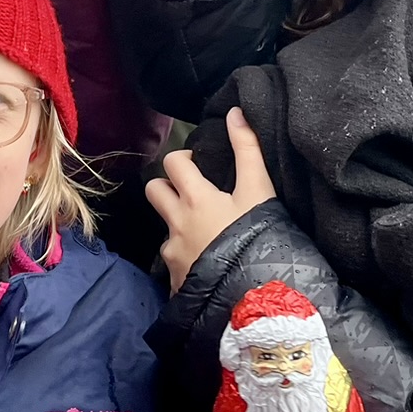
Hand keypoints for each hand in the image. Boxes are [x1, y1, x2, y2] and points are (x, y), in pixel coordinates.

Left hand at [145, 108, 276, 292]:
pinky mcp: (176, 281)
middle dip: (167, 187)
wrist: (253, 300)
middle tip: (193, 194)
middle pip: (154, 191)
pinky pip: (175, 263)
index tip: (200, 164)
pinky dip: (188, 260)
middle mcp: (176, 224)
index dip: (183, 158)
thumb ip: (248, 149)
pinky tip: (210, 265)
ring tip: (209, 235)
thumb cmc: (257, 239)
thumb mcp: (259, 192)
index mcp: (194, 198)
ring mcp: (173, 255)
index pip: (171, 162)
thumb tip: (235, 111)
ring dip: (180, 227)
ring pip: (166, 230)